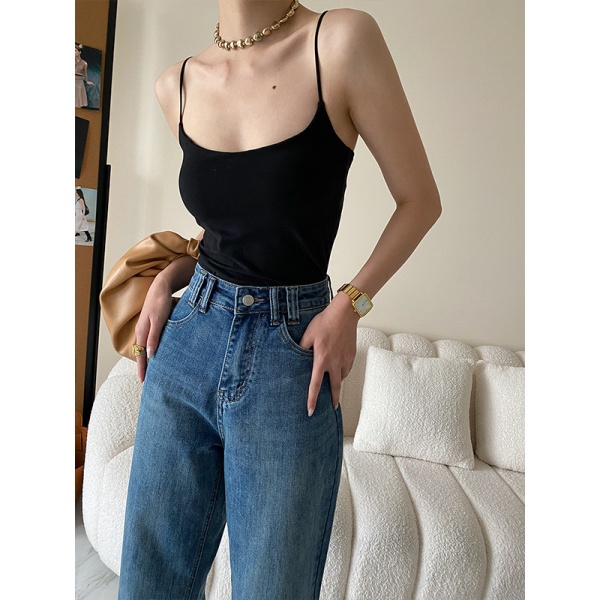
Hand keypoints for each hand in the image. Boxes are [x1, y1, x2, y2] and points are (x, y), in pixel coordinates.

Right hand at [134, 278, 174, 382]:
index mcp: (142, 332)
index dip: (142, 369)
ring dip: (147, 359)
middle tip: (147, 380)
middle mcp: (142, 332)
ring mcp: (146, 328)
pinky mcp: (152, 325)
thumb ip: (154, 337)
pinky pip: (150, 341)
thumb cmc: (161, 303)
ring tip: (152, 370)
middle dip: (143, 367)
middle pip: (141, 353)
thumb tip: (149, 354)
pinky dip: (151, 350)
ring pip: (145, 348)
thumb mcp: (159, 321)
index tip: (143, 381)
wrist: (161, 287)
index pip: (140, 355)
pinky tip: (157, 353)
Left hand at [299, 292, 359, 414]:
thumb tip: (296, 356)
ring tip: (333, 386)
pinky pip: (347, 368)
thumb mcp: (308, 334)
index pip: (315, 384)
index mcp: (321, 360)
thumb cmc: (325, 322)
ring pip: (342, 377)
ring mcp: (345, 359)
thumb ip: (301, 347)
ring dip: (337, 382)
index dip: (312, 399)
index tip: (311, 410)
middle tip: (333, 408)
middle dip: (334, 399)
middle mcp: (335, 363)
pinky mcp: (352, 354)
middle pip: (335, 387)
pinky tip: (339, 369)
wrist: (344, 313)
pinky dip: (343, 371)